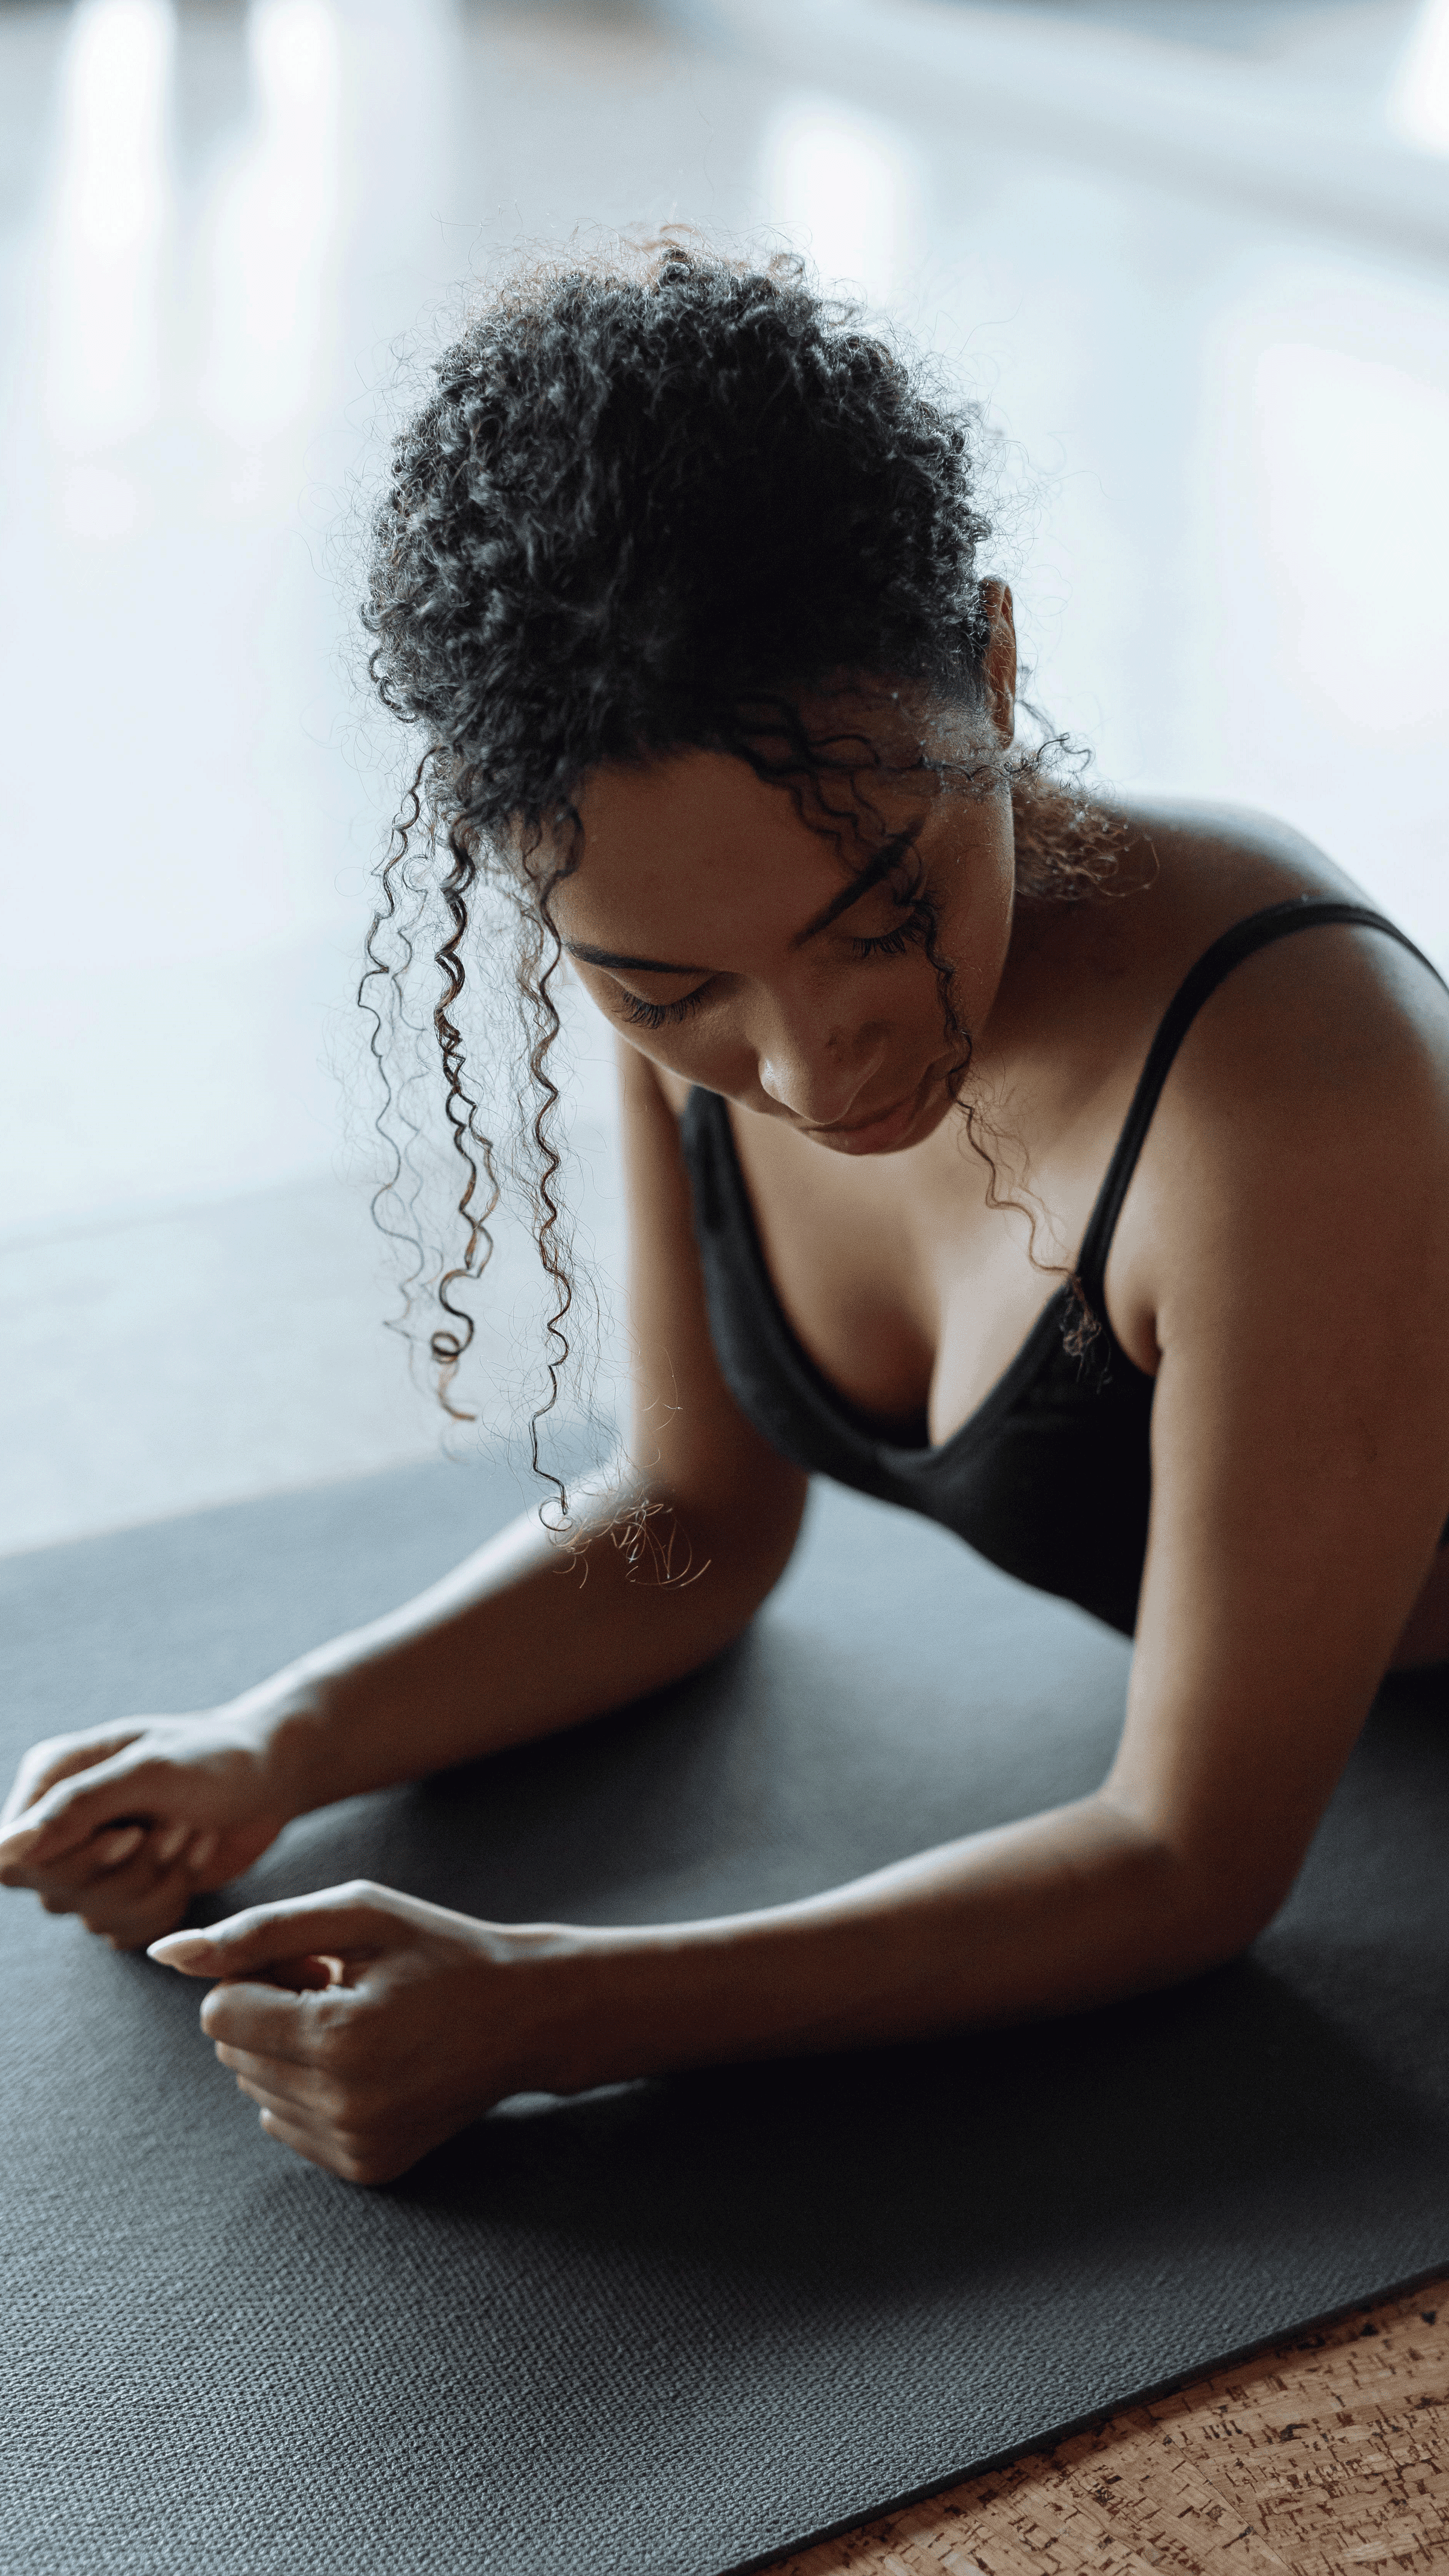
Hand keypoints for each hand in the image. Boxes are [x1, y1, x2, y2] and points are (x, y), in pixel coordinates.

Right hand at [0, 1716, 292, 1950]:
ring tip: (188, 1831)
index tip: (129, 1835)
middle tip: (175, 1822)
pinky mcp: (126, 1894)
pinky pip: (128, 1931)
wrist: (272, 1775)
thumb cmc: (214, 1756)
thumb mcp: (149, 1770)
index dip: (69, 1862)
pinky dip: (171, 1900)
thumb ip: (75, 1807)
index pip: (13, 1859)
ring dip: (158, 1881)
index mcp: (49, 1780)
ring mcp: (92, 1864)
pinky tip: (191, 1859)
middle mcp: (59, 1826)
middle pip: (54, 1892)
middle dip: (130, 1867)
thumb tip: (7, 1850)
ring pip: (95, 1917)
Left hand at [149, 1880, 584, 2184]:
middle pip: (232, 2054)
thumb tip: (166, 1953)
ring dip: (290, 2051)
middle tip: (345, 1990)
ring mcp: (355, 2146)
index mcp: (337, 2037)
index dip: (260, 1976)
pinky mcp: (366, 2169)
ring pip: (255, 2091)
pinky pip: (285, 2125)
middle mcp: (342, 2105)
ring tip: (361, 2024)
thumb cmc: (439, 1950)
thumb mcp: (357, 1914)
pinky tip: (369, 2065)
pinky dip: (310, 2090)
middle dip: (272, 2012)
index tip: (319, 1963)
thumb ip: (257, 1930)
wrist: (526, 2016)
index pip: (219, 2014)